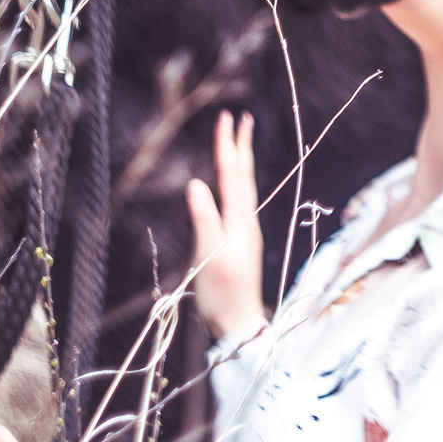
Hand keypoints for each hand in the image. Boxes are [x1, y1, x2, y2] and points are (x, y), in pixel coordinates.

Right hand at [187, 110, 266, 341]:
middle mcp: (246, 221)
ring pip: (244, 187)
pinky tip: (234, 184)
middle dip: (241, 146)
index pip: (233, 175)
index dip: (228, 146)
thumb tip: (196, 184)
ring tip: (240, 141)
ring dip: (241, 161)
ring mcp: (245, 231)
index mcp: (239, 221)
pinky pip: (240, 200)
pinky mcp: (240, 241)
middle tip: (241, 117)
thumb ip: (205, 219)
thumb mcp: (209, 256)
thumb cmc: (222, 294)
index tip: (227, 118)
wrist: (239, 323)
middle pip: (244, 176)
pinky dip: (237, 182)